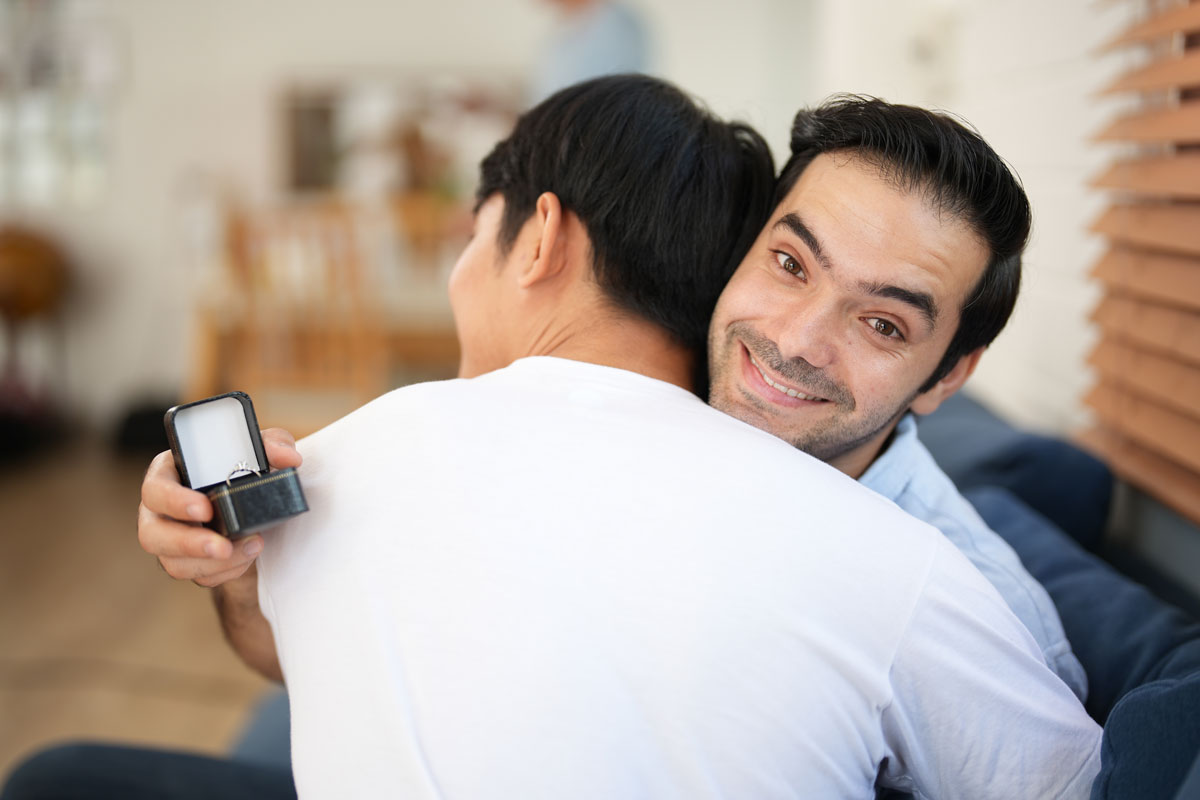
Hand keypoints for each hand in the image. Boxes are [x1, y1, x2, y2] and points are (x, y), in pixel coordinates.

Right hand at [138, 427, 301, 586]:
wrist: (252, 504)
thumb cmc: (241, 468)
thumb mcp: (259, 450)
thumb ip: (274, 443)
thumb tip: (289, 458)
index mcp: (170, 475)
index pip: (155, 489)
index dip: (174, 501)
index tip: (205, 509)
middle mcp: (162, 510)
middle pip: (152, 534)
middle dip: (188, 544)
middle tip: (223, 547)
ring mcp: (171, 539)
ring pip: (173, 563)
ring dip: (213, 564)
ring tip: (251, 549)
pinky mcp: (188, 561)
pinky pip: (199, 576)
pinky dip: (226, 571)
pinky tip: (248, 556)